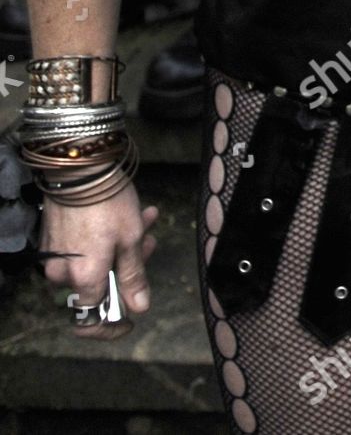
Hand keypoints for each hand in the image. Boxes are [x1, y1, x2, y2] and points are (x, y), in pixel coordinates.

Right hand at [39, 183, 158, 339]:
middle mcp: (63, 275)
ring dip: (123, 246)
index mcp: (83, 279)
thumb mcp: (131, 239)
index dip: (111, 326)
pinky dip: (107, 238)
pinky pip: (84, 249)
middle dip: (130, 265)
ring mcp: (56, 257)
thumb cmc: (108, 204)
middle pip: (101, 285)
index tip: (130, 320)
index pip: (90, 320)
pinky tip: (129, 214)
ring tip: (145, 218)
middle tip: (150, 239)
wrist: (80, 168)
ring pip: (96, 263)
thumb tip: (139, 308)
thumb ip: (133, 277)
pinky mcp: (55, 240)